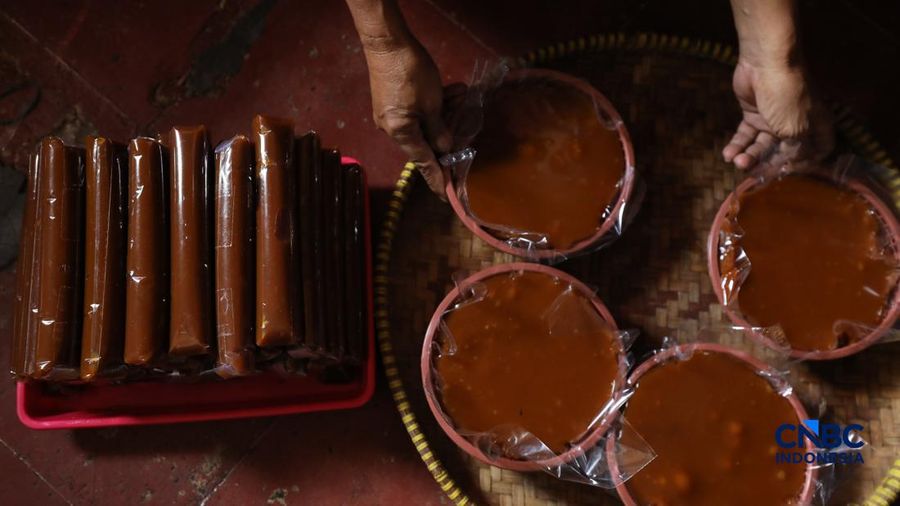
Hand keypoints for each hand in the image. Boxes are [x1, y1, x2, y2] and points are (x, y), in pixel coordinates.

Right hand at [365, 42, 451, 195]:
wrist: (388, 42)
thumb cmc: (411, 73)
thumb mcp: (432, 103)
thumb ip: (439, 129)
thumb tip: (444, 148)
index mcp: (401, 132)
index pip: (423, 162)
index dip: (436, 178)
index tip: (445, 196)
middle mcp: (392, 128)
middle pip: (426, 140)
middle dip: (448, 130)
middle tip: (464, 117)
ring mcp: (391, 114)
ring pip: (425, 122)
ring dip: (445, 111)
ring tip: (460, 94)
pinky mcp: (392, 101)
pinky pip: (417, 110)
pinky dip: (435, 103)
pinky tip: (452, 90)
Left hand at [722, 60, 832, 169]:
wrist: (766, 61)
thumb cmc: (787, 94)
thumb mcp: (796, 127)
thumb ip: (795, 148)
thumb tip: (790, 162)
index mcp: (816, 124)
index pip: (820, 148)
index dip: (809, 161)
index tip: (792, 170)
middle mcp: (797, 123)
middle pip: (784, 151)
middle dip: (769, 164)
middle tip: (755, 174)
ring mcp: (773, 118)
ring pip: (761, 145)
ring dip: (749, 157)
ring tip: (737, 163)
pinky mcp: (753, 113)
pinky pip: (746, 135)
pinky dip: (737, 145)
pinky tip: (728, 155)